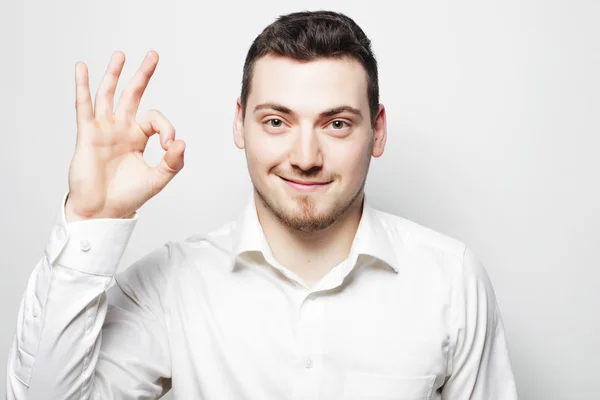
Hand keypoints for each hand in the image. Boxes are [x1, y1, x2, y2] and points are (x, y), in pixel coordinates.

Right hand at [65, 50, 184, 221]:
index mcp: (138, 138)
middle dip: (143, 75)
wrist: (103, 211)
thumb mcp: (157, 179)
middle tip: (153, 54)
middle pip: (133, 95)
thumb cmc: (128, 196)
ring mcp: (104, 130)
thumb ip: (172, 162)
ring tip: (121, 54)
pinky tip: (82, 68)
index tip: (170, 146)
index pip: (155, 119)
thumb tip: (181, 142)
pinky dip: (82, 86)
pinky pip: (84, 107)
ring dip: (114, 74)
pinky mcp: (87, 135)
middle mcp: (121, 129)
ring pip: (109, 95)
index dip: (167, 127)